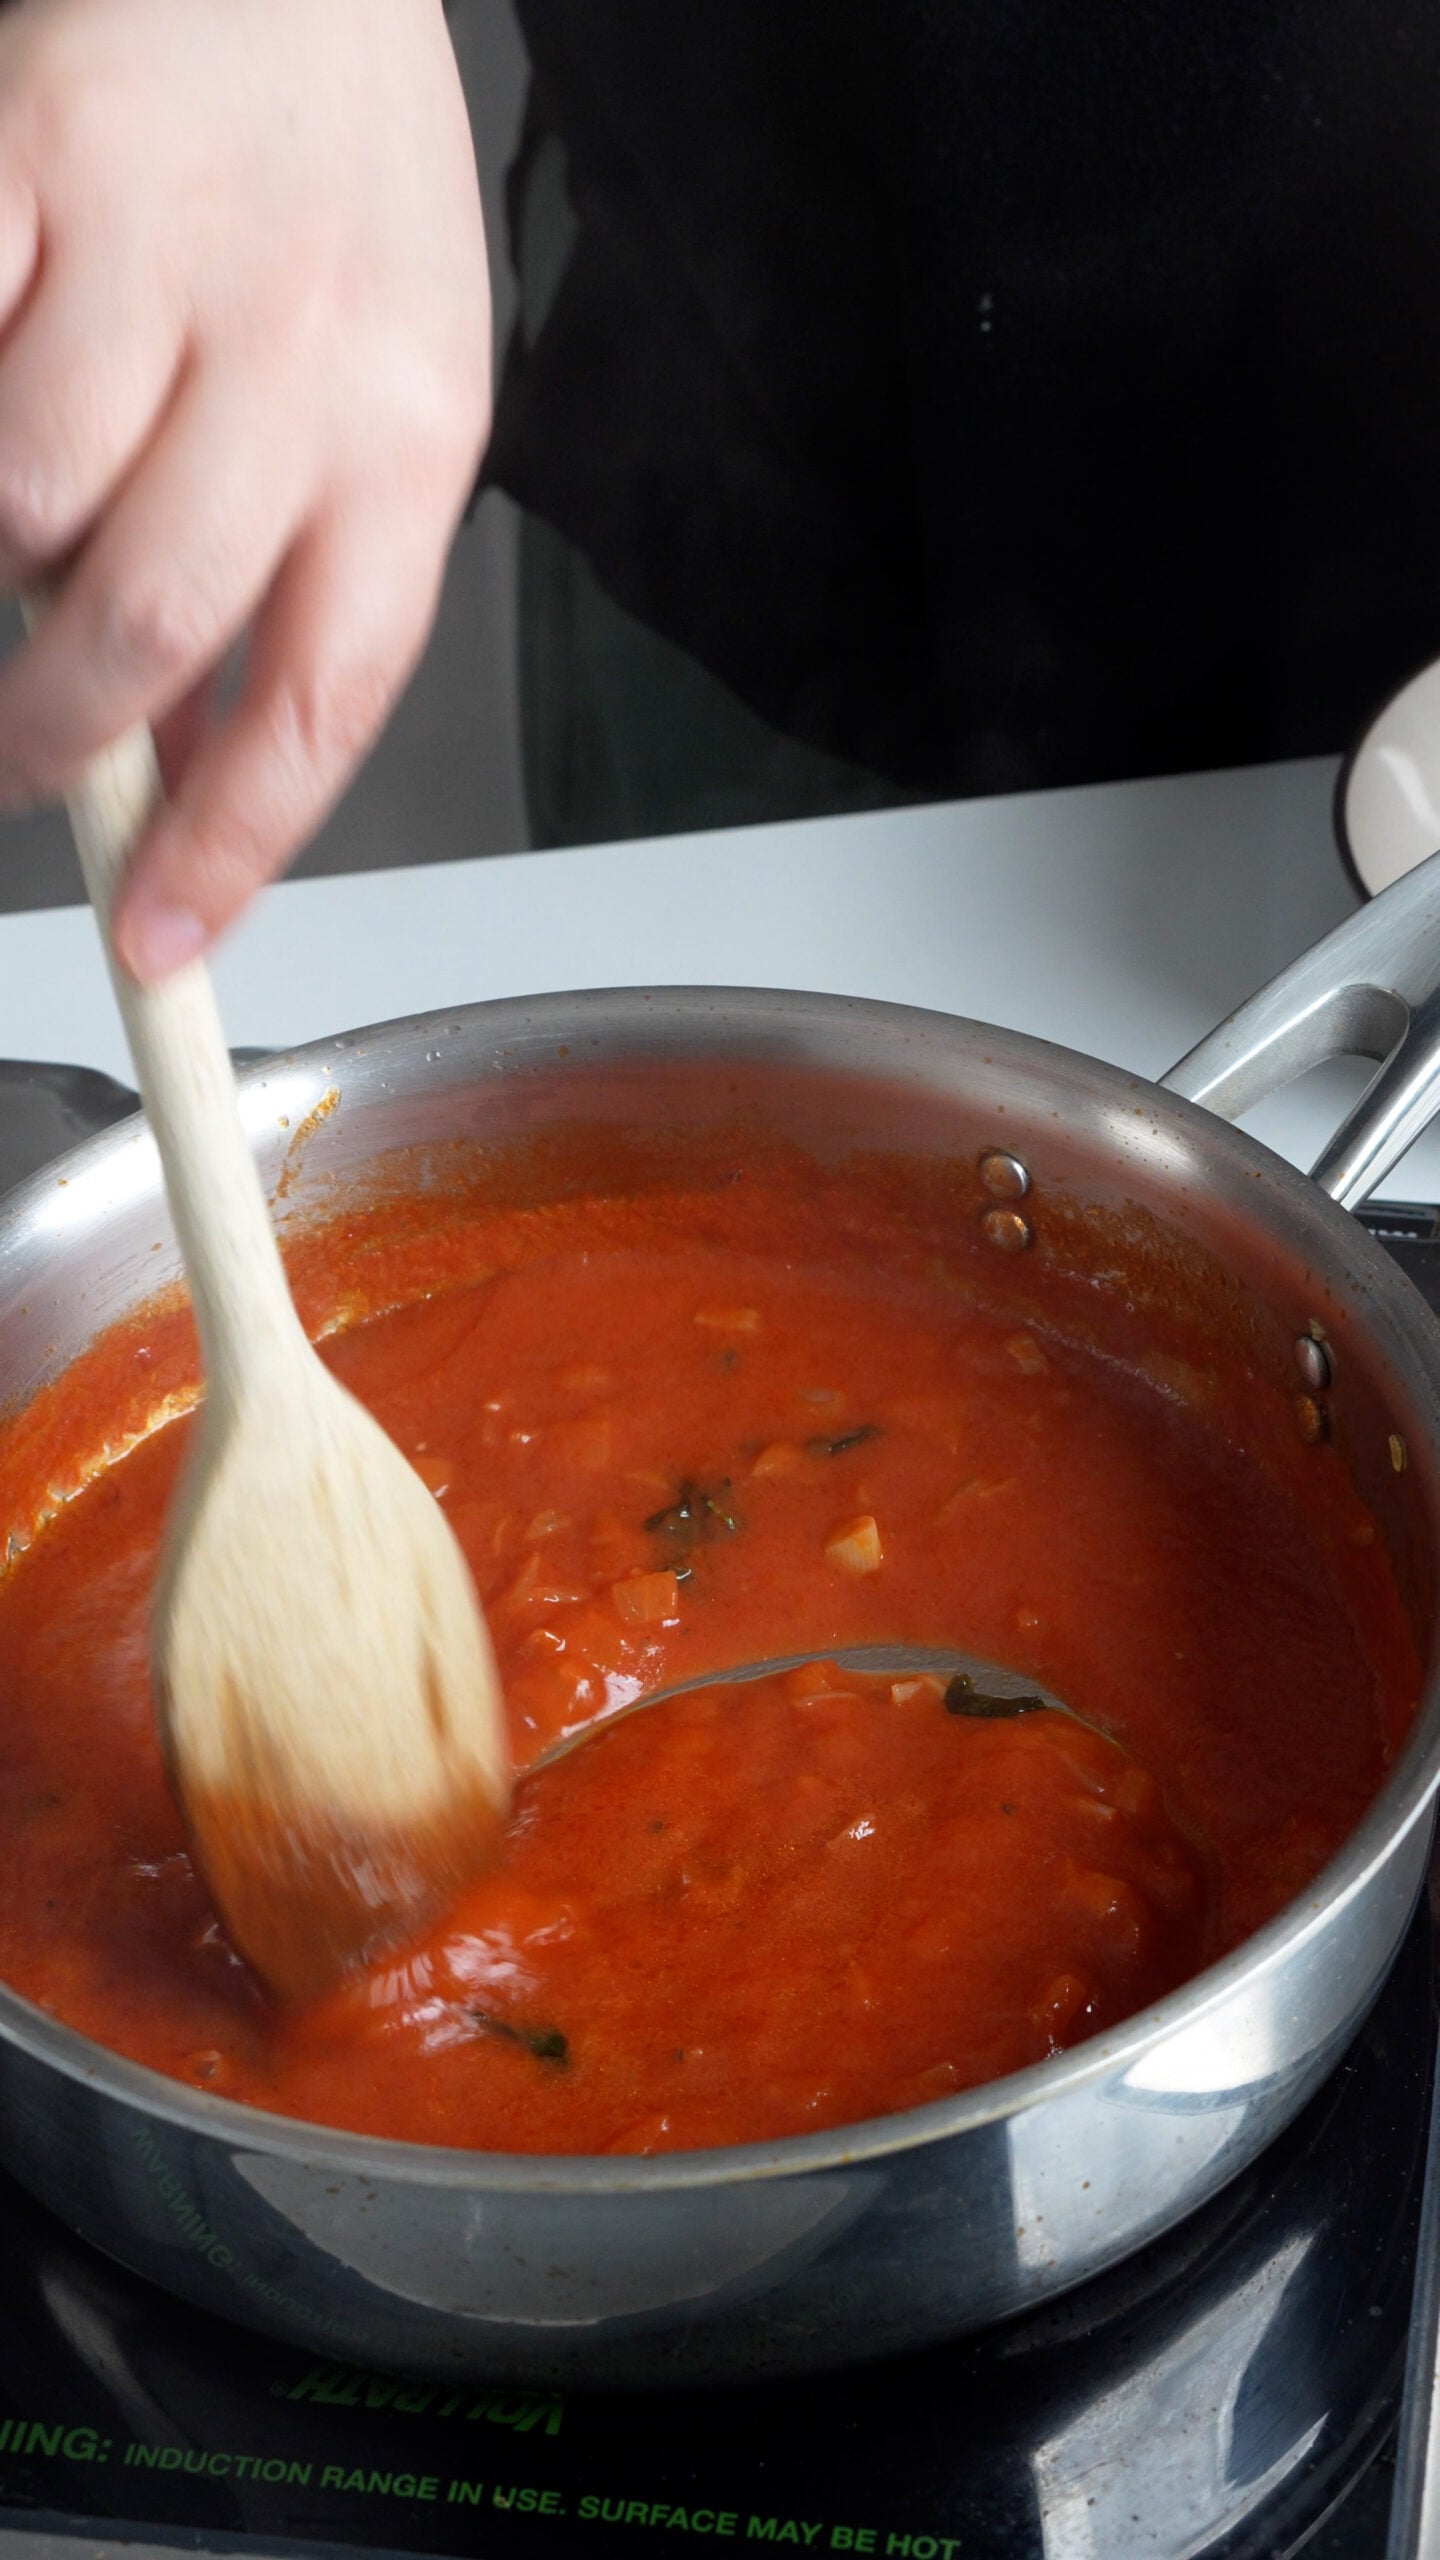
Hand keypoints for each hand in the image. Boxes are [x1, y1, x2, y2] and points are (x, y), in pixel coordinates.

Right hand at [0, 0, 490, 977]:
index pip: (326, 699)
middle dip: (57, 738)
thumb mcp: (381, 401)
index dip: (232, 845)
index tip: (161, 942)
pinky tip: (2, 375)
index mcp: (414, 436)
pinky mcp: (25, 153)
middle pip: (148, 622)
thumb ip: (297, 583)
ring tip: (36, 487)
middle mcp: (304, 348)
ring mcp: (159, 244)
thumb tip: (189, 773)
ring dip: (0, 540)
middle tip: (18, 767)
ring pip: (18, 501)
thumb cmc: (335, 198)